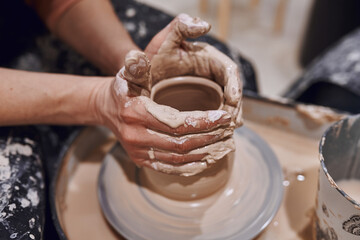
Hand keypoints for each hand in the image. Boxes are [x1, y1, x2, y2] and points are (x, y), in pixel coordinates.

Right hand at [95, 51, 233, 175]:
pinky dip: (191, 166)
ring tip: (225, 144)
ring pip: (179, 158)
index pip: (177, 122)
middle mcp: (136, 136)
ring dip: (205, 152)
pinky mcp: (141, 161)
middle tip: (229, 130)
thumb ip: (136, 65)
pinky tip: (207, 159)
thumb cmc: (124, 88)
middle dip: (209, 137)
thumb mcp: (128, 73)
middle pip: (181, 143)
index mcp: (136, 113)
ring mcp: (138, 152)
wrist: (107, 108)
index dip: (204, 121)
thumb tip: (137, 56)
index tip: (224, 116)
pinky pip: (170, 168)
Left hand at [145, 13, 242, 126]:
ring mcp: (211, 88)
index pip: (229, 70)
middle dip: (234, 107)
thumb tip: (204, 25)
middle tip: (231, 123)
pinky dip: (219, 125)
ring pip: (228, 105)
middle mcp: (213, 73)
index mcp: (208, 57)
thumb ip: (180, 28)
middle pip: (233, 90)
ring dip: (229, 118)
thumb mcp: (164, 41)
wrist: (144, 71)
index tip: (233, 100)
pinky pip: (217, 114)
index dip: (234, 85)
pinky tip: (218, 136)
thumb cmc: (154, 56)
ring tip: (227, 132)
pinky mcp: (206, 102)